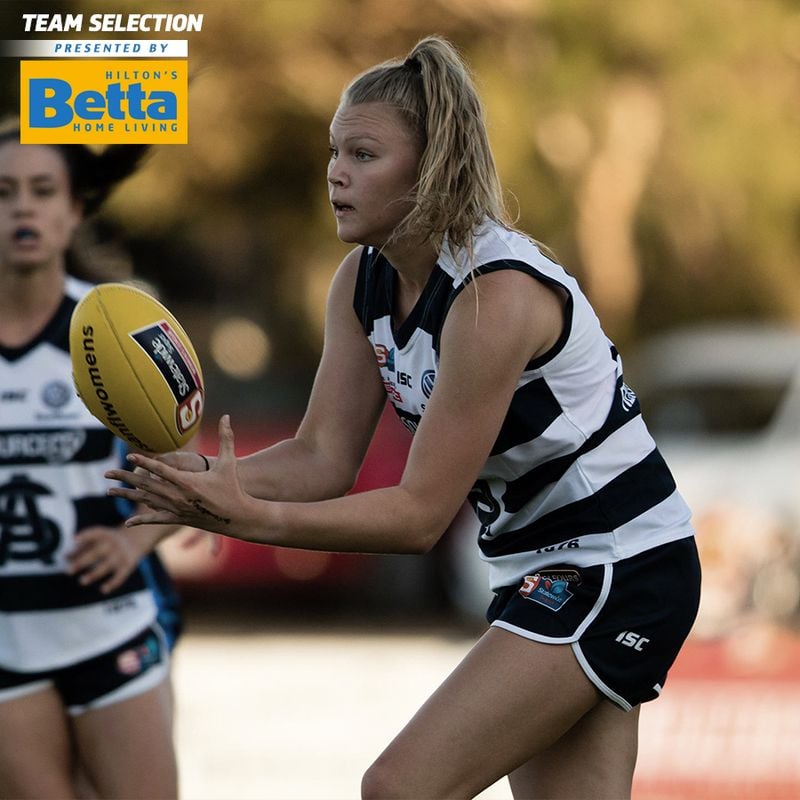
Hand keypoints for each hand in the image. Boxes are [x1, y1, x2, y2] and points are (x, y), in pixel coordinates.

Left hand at [67, 525, 143, 593]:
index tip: (74, 540)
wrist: (137, 537)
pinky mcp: (128, 565)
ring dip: (94, 573)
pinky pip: (121, 575)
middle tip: (69, 570)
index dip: (85, 536)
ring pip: (107, 565)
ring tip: (82, 581)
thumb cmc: (110, 540)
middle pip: (97, 552)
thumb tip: (65, 557)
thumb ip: (82, 547)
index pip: (96, 533)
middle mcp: (114, 543)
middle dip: (82, 561)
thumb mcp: (99, 538)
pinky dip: (113, 583)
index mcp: (106, 534)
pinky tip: (103, 589)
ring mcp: (122, 554)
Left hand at [106, 415, 248, 534]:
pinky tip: (128, 522)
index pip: (161, 469)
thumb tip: (227, 416)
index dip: (145, 462)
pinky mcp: (179, 519)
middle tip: (107, 472)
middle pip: (147, 485)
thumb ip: (227, 438)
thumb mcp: (229, 462)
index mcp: (188, 482)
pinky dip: (142, 520)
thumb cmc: (232, 487)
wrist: (236, 516)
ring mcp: (177, 509)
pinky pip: (156, 519)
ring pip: (147, 501)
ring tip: (109, 491)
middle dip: (126, 477)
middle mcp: (178, 496)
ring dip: (128, 495)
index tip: (130, 456)